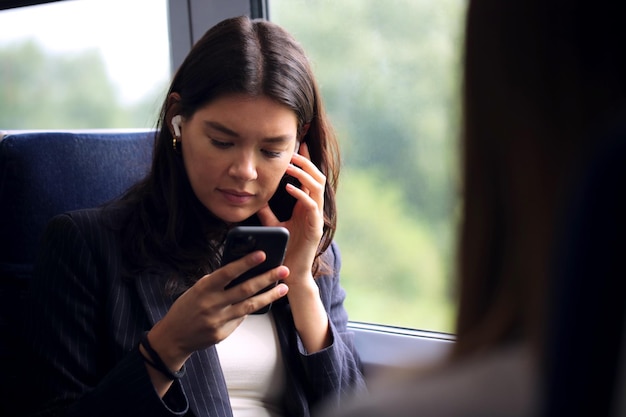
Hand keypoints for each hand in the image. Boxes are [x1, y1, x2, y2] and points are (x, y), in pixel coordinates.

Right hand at [147, 251, 288, 369]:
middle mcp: (212, 304)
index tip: (262, 254)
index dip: (245, 263)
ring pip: (250, 306)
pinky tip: (264, 302)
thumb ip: (217, 282)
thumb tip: (241, 271)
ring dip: (269, 296)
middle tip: (283, 270)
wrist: (174, 337)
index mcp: (204, 289)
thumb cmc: (186, 308)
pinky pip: (242, 318)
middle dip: (267, 278)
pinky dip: (253, 309)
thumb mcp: (197, 289)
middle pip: (245, 289)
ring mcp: (219, 320)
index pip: (228, 272)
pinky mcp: (223, 333)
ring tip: (283, 288)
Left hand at [257, 142, 325, 281]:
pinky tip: (289, 188)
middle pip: (317, 177)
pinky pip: (311, 206)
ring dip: (304, 175)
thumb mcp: (273, 225)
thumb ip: (267, 211)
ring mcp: (317, 217)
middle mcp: (314, 209)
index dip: (307, 160)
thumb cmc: (284, 249)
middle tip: (293, 153)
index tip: (300, 144)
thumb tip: (256, 197)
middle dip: (306, 163)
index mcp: (307, 206)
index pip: (310, 178)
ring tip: (290, 167)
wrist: (291, 271)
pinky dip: (301, 194)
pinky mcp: (316, 228)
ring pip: (317, 187)